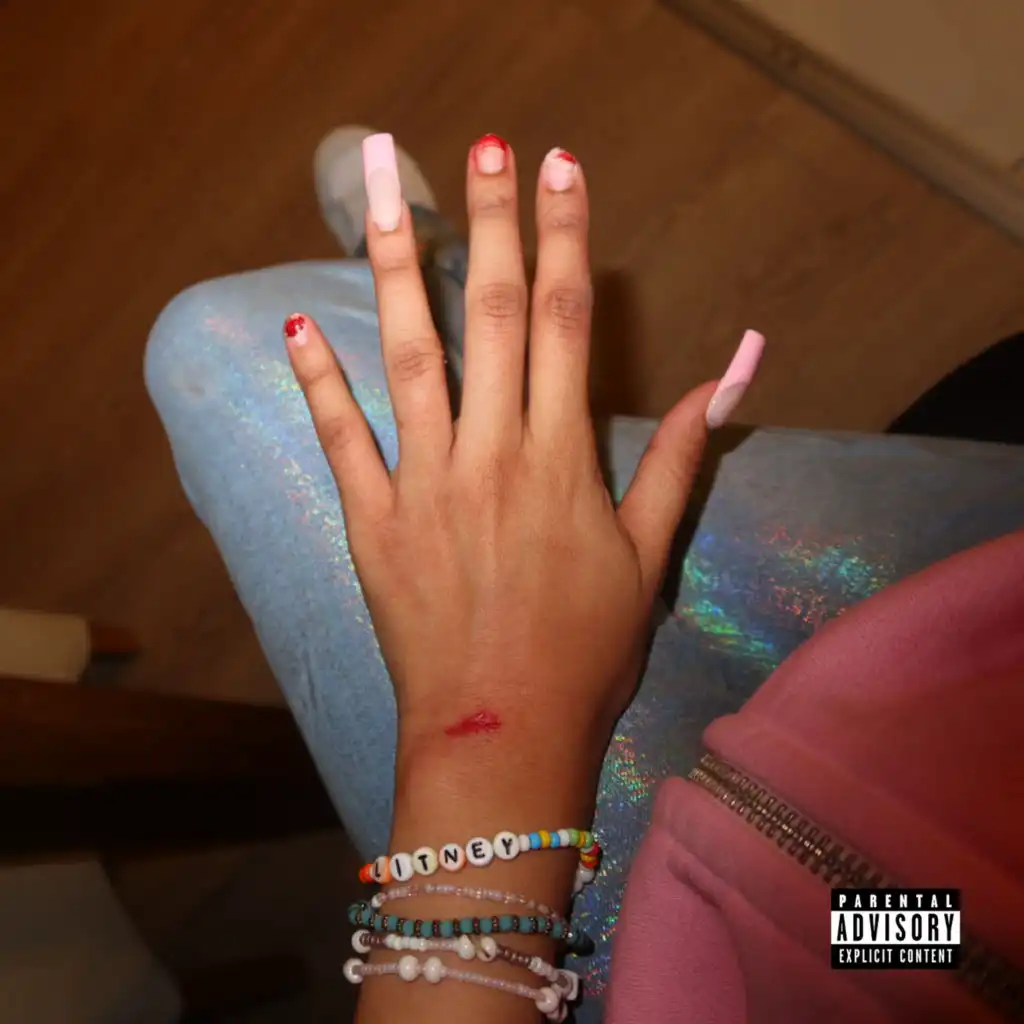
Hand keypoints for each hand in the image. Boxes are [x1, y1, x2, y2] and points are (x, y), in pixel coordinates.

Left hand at [285, 136, 762, 1023]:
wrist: (503, 731)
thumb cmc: (585, 649)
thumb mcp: (648, 556)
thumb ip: (676, 460)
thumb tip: (727, 380)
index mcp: (560, 457)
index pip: (564, 322)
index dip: (565, 240)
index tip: (563, 170)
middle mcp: (491, 452)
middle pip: (489, 315)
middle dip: (490, 222)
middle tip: (486, 145)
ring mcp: (423, 483)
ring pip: (407, 356)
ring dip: (393, 267)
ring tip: (378, 188)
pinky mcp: (371, 521)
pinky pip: (342, 441)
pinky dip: (318, 384)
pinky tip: (296, 326)